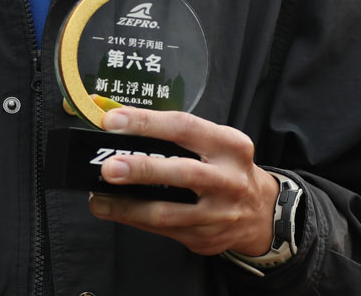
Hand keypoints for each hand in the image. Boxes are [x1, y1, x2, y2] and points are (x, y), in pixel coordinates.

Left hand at [87, 109, 280, 257]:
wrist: (261, 212)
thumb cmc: (226, 168)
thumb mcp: (215, 142)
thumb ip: (175, 135)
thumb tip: (120, 125)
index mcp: (230, 145)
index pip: (184, 127)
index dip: (147, 123)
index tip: (114, 121)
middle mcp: (228, 179)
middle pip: (183, 173)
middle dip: (142, 169)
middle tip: (110, 167)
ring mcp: (219, 214)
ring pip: (168, 213)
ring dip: (128, 206)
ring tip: (100, 196)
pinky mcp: (206, 238)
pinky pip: (163, 231)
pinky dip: (135, 219)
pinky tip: (115, 210)